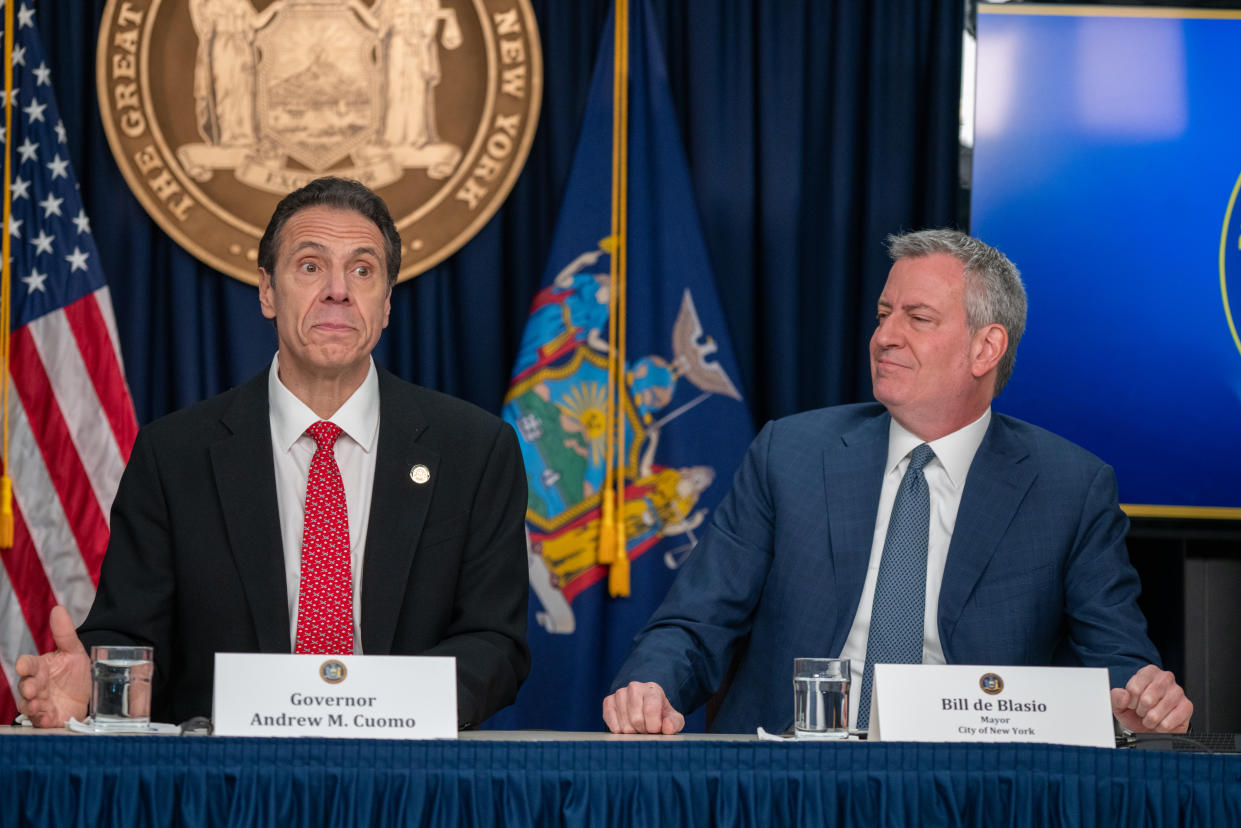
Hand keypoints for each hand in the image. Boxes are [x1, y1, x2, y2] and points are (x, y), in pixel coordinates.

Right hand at [15, 606, 90, 727]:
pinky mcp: (47, 718)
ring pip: (28, 704)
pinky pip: (39, 720)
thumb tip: (58, 608)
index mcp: (40, 667)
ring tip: (38, 704)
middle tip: (33, 689)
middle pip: (25, 686)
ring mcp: (40, 702)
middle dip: (28, 687)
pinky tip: (45, 717)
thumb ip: (65, 633)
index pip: (28, 664)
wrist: (89, 695)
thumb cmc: (75, 672)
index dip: (25, 665)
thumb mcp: (74, 652)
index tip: (24, 665)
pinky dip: (40, 719)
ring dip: (31, 705)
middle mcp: (36, 685)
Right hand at [602, 681, 684, 733]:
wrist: (644, 707)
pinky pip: (612, 723)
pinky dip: (619, 731)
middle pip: (636, 719)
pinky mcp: (608, 701)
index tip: (656, 730)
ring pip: (624, 725)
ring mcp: (620, 693)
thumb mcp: (672, 718)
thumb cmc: (660, 714)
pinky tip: (625, 728)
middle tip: (647, 730)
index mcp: (652, 689)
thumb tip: (667, 727)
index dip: (654, 726)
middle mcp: (635, 687)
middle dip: (643, 730)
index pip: (651, 709)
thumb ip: (674, 723)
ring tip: (637, 728)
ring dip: (632, 732)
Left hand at [1110, 664, 1191, 733]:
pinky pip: (1168, 722)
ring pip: (1157, 712)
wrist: (1150, 727)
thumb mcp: (1120, 704)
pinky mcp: (1187, 706)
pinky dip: (1160, 727)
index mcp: (1148, 672)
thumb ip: (1116, 697)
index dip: (1131, 702)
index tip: (1132, 704)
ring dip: (1150, 721)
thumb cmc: (1136, 712)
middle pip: (1146, 699)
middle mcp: (1165, 678)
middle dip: (1141, 711)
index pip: (1133, 688)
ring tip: (1150, 718)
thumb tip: (1124, 696)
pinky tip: (1160, 724)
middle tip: (1142, 712)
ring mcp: (1178, 691)